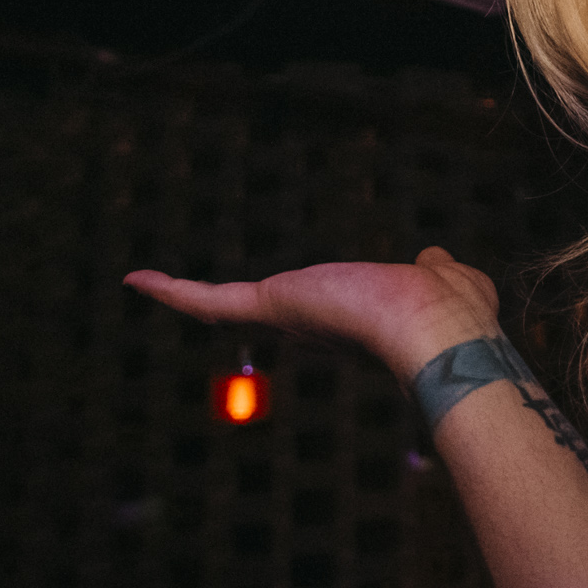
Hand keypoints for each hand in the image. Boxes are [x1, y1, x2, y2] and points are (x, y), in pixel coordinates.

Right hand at [125, 245, 499, 383]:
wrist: (437, 328)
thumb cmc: (451, 310)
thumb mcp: (448, 278)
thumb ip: (437, 269)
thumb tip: (433, 258)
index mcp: (356, 321)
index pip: (321, 317)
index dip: (307, 313)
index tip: (292, 309)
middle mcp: (316, 326)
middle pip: (265, 318)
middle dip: (238, 311)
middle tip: (195, 299)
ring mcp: (288, 319)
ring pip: (225, 310)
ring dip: (184, 299)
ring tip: (147, 285)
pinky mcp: (266, 305)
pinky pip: (207, 298)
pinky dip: (170, 289)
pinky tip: (136, 279)